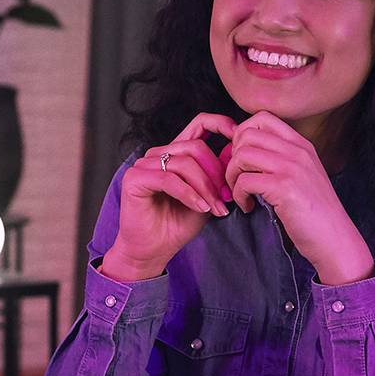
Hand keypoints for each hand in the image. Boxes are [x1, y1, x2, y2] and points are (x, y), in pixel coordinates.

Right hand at [99, 114, 238, 282]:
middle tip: (225, 198)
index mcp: (175, 153)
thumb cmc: (177, 225)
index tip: (239, 136)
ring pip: (185, 163)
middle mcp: (158, 154)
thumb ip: (218, 177)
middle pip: (196, 147)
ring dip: (205, 187)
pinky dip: (189, 194)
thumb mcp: (207, 198)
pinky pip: (170, 179)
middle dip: (216, 174)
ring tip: (215, 208)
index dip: (220, 124)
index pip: (199, 124)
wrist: (153, 251)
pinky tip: (200, 208)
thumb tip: (236, 156)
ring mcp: (144, 164)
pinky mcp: (135, 178)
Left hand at [221, 114, 374, 285]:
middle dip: (232, 156)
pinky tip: (248, 206)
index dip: (242, 134)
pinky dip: (238, 195)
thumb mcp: (303, 176)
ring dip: (232, 176)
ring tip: (241, 193)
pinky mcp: (283, 188)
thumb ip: (282, 159)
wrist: (334, 238)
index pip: (263, 118)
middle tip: (237, 178)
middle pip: (247, 134)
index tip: (243, 159)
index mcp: (301, 145)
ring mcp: (291, 167)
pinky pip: (244, 181)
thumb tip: (246, 152)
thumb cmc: (315, 213)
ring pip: (241, 155)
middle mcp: (297, 151)